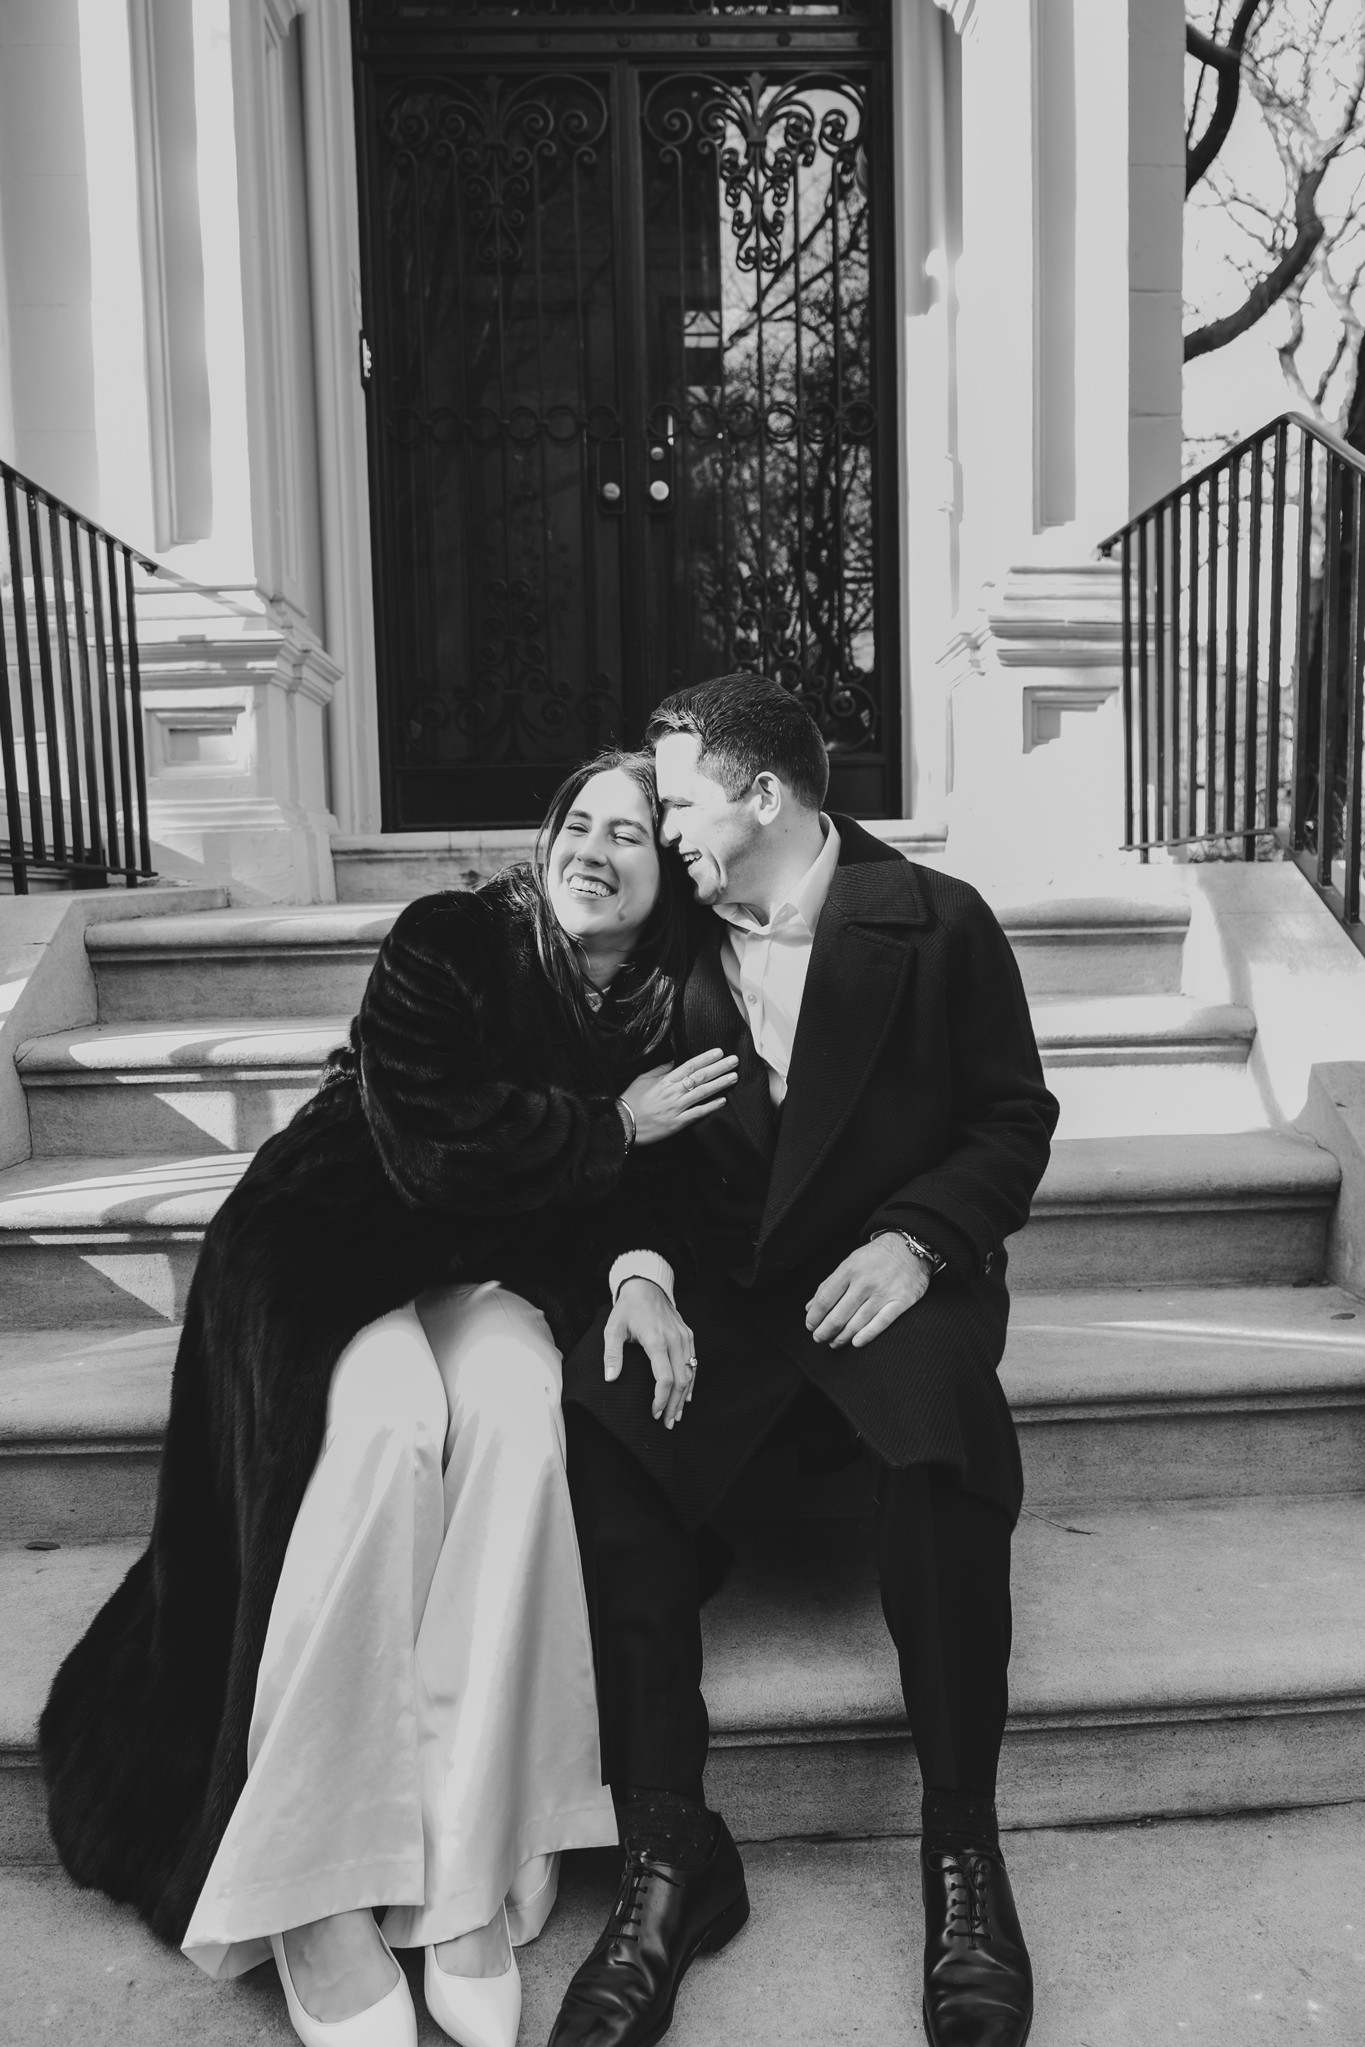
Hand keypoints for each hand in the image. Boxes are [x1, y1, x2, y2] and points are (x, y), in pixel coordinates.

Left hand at [604, 1278, 696, 1426]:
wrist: (646, 1286)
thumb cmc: (628, 1308)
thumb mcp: (613, 1328)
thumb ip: (611, 1354)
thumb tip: (611, 1378)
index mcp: (656, 1340)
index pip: (665, 1378)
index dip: (661, 1399)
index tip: (654, 1413)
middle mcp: (674, 1340)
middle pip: (681, 1380)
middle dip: (675, 1404)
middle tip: (667, 1422)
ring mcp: (684, 1337)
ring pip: (690, 1373)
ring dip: (684, 1396)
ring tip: (676, 1414)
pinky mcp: (688, 1335)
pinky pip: (694, 1363)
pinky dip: (691, 1382)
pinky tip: (686, 1395)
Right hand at [621, 1049, 738, 1145]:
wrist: (623, 1124)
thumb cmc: (632, 1101)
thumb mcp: (643, 1079)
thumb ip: (660, 1069)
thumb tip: (673, 1060)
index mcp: (665, 1081)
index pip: (690, 1065)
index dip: (706, 1058)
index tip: (719, 1052)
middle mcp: (673, 1092)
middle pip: (700, 1077)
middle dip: (719, 1068)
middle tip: (734, 1061)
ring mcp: (676, 1108)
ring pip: (702, 1093)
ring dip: (720, 1084)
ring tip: (733, 1077)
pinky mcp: (677, 1123)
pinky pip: (697, 1114)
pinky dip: (710, 1107)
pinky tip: (723, 1101)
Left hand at [805, 1236, 931, 1348]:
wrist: (909, 1247)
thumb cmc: (876, 1257)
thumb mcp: (849, 1263)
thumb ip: (829, 1285)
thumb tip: (810, 1307)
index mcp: (849, 1269)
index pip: (825, 1299)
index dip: (815, 1316)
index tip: (810, 1325)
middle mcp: (865, 1282)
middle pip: (839, 1314)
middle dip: (825, 1330)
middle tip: (819, 1338)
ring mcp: (884, 1292)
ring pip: (857, 1322)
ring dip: (842, 1337)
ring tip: (834, 1343)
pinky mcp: (901, 1301)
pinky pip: (881, 1323)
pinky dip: (866, 1335)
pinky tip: (855, 1342)